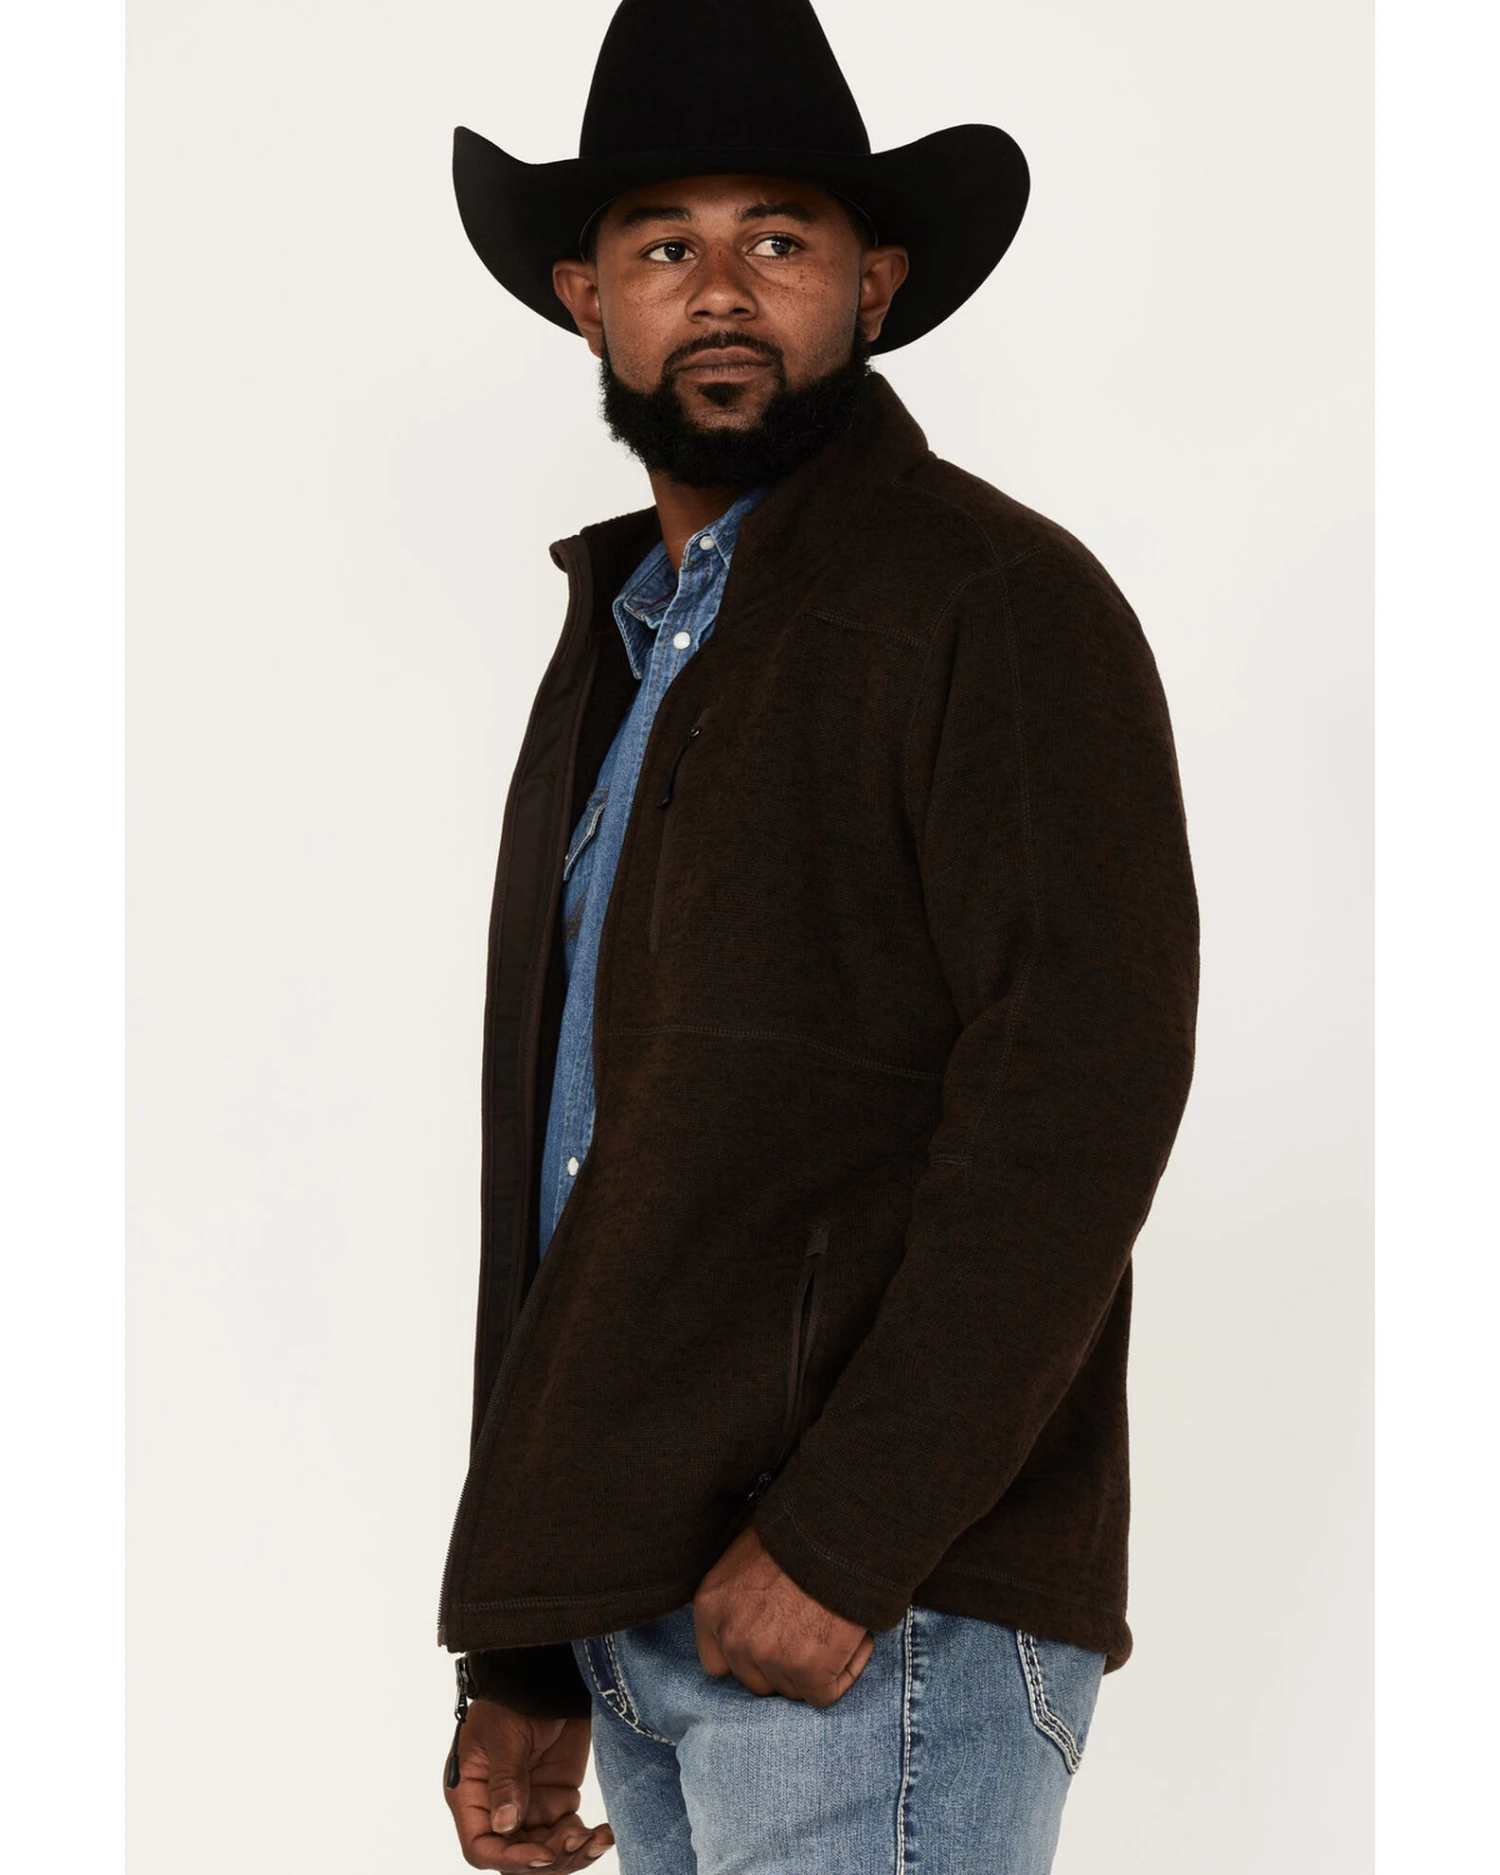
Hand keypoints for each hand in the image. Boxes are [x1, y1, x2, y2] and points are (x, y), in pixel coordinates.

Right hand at [442, 1699, 614, 1870]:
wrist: (547, 1674)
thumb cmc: (512, 1697)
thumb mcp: (504, 1734)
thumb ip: (505, 1779)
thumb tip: (505, 1825)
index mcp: (472, 1795)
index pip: (481, 1846)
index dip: (510, 1858)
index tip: (543, 1854)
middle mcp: (498, 1809)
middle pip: (517, 1856)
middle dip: (548, 1858)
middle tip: (576, 1839)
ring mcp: (529, 1806)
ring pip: (546, 1853)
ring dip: (572, 1853)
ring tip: (597, 1838)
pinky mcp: (557, 1800)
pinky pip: (569, 1834)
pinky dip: (588, 1840)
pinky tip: (605, 1834)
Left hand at [693, 1522, 874, 1706]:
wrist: (838, 1530)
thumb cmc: (797, 1534)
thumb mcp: (746, 1553)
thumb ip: (737, 1595)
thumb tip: (753, 1614)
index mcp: (711, 1607)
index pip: (717, 1662)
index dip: (747, 1657)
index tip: (770, 1642)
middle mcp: (733, 1637)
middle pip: (755, 1680)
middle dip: (781, 1665)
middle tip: (809, 1634)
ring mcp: (769, 1657)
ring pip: (790, 1689)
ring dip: (813, 1668)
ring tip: (834, 1629)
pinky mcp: (808, 1672)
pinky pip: (824, 1694)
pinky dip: (843, 1672)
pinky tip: (853, 1641)